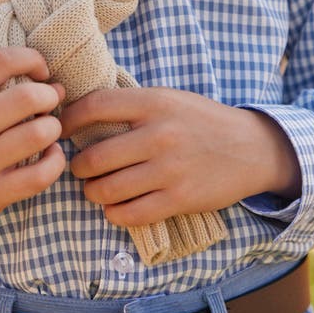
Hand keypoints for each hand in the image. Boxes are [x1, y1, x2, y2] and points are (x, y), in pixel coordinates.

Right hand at [0, 47, 65, 237]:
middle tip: (48, 103)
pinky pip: (41, 174)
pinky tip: (50, 155)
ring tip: (49, 129)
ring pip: (37, 134)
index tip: (40, 71)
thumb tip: (57, 86)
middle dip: (48, 96)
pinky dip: (55, 160)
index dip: (30, 58)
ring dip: (54, 128)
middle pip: (25, 97)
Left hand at [60, 87, 300, 227]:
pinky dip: (114, 213)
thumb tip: (80, 112)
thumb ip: (131, 105)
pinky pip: (131, 214)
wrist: (251, 148)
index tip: (61, 129)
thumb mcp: (169, 98)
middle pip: (94, 156)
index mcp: (154, 103)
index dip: (69, 120)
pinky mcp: (179, 199)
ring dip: (92, 192)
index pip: (94, 107)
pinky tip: (115, 207)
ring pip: (107, 189)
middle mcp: (159, 135)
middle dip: (77, 166)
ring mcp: (169, 170)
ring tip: (94, 188)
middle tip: (79, 167)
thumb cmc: (202, 120)